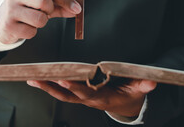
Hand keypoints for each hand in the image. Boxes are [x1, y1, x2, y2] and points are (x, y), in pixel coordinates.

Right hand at [0, 0, 81, 43]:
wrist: (0, 20)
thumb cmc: (26, 9)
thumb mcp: (41, 3)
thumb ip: (59, 6)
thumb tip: (76, 10)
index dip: (66, 0)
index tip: (77, 8)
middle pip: (43, 0)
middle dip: (50, 10)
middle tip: (47, 13)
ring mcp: (10, 10)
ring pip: (40, 19)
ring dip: (41, 23)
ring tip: (32, 20)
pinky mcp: (8, 25)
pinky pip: (31, 32)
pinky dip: (32, 32)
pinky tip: (24, 27)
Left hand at [27, 79, 156, 117]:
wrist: (124, 105)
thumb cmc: (129, 94)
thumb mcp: (138, 91)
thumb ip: (143, 86)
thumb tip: (152, 82)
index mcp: (102, 98)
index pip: (87, 93)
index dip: (76, 88)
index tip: (65, 81)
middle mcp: (89, 99)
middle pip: (68, 95)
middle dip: (52, 88)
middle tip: (38, 79)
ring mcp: (82, 98)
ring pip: (61, 95)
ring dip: (46, 87)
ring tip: (32, 79)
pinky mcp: (78, 95)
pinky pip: (61, 92)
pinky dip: (49, 86)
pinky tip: (38, 80)